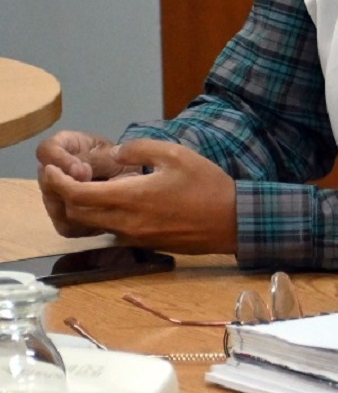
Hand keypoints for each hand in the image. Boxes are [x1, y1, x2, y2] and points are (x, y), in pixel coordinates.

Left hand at [37, 138, 238, 253]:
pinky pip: (110, 229)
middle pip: (76, 213)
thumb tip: (115, 153)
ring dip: (80, 207)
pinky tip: (112, 200)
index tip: (50, 170)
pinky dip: (100, 215)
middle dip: (62, 195)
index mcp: (131, 197)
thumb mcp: (177, 154)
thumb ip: (139, 149)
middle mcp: (125, 221)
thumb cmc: (207, 185)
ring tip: (83, 186)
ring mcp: (132, 235)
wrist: (232, 222)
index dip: (57, 182)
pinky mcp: (142, 243)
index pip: (77, 194)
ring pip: (91, 224)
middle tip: (61, 177)